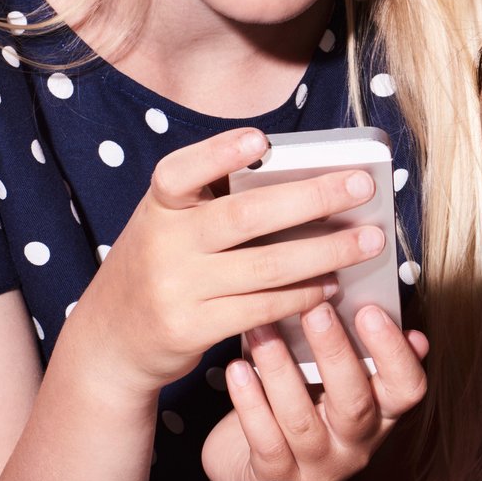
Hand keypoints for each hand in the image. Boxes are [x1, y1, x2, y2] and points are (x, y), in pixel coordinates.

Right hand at [67, 128, 383, 394]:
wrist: (110, 340)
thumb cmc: (162, 266)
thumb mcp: (169, 225)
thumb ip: (214, 202)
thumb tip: (307, 178)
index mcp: (159, 207)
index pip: (179, 172)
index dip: (218, 154)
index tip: (261, 140)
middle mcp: (163, 244)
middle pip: (245, 215)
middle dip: (313, 198)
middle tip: (363, 186)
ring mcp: (176, 289)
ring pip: (266, 266)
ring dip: (327, 252)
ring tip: (371, 241)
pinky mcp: (192, 328)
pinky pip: (262, 308)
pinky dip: (304, 295)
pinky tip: (334, 285)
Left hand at [201, 302, 429, 480]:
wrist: (255, 462)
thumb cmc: (304, 402)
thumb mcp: (336, 375)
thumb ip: (357, 345)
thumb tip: (377, 303)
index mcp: (382, 412)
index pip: (407, 387)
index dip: (393, 352)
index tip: (370, 310)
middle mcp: (356, 442)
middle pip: (354, 403)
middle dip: (334, 351)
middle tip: (313, 307)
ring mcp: (317, 463)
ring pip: (301, 420)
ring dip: (279, 369)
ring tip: (261, 328)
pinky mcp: (276, 476)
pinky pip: (265, 440)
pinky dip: (250, 403)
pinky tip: (238, 369)